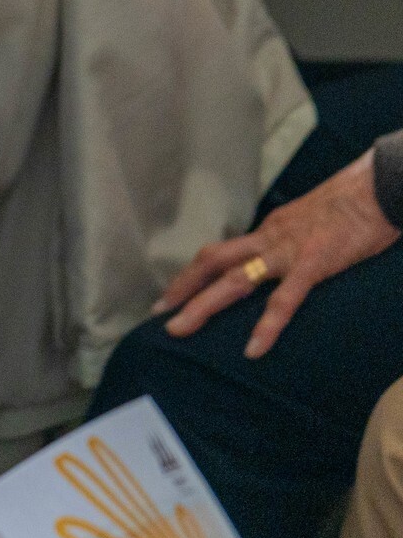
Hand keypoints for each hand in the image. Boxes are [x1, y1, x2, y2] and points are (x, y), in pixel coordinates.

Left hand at [155, 151, 399, 356]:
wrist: (380, 188)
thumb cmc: (354, 204)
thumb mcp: (311, 221)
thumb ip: (293, 239)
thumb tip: (281, 255)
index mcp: (270, 230)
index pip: (223, 253)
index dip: (195, 273)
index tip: (173, 294)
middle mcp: (269, 238)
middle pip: (213, 262)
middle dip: (183, 287)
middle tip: (158, 313)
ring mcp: (288, 251)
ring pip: (235, 279)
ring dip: (203, 305)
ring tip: (179, 329)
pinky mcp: (314, 264)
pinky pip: (285, 299)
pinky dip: (267, 325)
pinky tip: (253, 349)